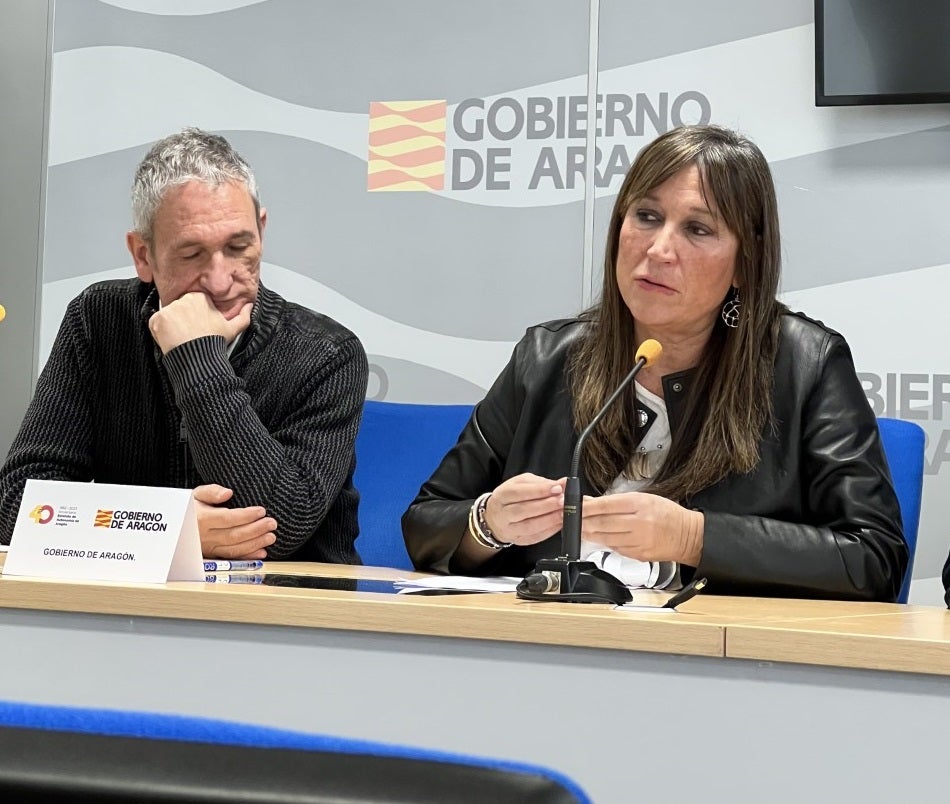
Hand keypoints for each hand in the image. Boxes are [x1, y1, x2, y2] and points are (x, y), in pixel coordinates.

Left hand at [148, 292, 251, 353]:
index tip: (197, 326)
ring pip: (168, 315)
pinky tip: (171, 339)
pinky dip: (160, 331)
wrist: (198, 357)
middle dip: (182, 319)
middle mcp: (183, 300)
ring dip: (171, 325)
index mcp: (199, 297)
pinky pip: (155, 323)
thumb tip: (250, 306)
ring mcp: (169, 309)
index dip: (194, 316)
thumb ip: (243, 315)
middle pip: (179, 308)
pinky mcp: (157, 319)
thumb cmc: (214, 342)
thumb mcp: (233, 328)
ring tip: (181, 338)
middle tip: (189, 334)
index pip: (192, 303)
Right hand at [193, 484, 276, 559]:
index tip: (261, 511)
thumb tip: (227, 493)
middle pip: (234, 535)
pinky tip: (262, 552)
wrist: (175, 525)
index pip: (227, 518)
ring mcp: (209, 548)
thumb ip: (211, 491)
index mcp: (201, 519)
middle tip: (272, 523)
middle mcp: (205, 536)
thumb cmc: (189, 507)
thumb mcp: (195, 494)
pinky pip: (232, 558)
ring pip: (234, 548)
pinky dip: (248, 557)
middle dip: (256, 530)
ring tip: (271, 537)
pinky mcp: (212, 555)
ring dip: (255, 544)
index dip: (246, 516)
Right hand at [483, 473, 564, 546]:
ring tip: (563, 512)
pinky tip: (559, 523)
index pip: (520, 492)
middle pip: (524, 510)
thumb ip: (542, 483)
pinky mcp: (519, 540)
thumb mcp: (523, 483)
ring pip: (530, 526)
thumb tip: (563, 483)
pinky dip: (549, 530)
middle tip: (563, 501)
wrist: (496, 518)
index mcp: (502, 495)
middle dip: (546, 505)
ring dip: (549, 519)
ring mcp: (509, 529)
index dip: (540, 490)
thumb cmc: (512, 497)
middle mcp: (503, 514)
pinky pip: (535, 537)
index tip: (557, 488)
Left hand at [581, 492, 703, 564]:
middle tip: (571, 521)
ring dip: (590, 534)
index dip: (587, 507)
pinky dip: (604, 543)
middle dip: (583, 522)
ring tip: (580, 530)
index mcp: (640, 504)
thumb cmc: (667, 514)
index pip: (606, 505)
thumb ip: (616, 501)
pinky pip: (615, 548)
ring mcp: (638, 541)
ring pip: (606, 538)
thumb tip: (591, 501)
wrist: (688, 536)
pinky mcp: (638, 554)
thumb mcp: (643, 498)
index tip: (574, 507)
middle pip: (603, 523)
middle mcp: (639, 523)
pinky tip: (598, 538)